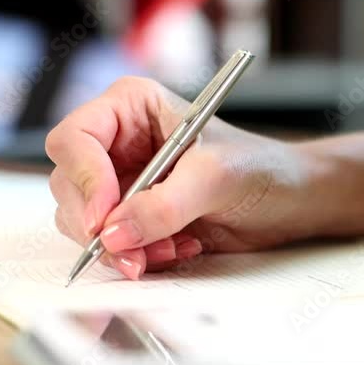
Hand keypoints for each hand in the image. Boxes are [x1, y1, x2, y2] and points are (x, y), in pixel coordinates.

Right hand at [46, 77, 314, 279]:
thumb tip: (114, 232)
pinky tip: (181, 250)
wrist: (292, 200)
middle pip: (71, 187)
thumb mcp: (218, 177)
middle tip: (136, 251)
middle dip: (103, 225)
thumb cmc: (263, 168)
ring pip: (86, 222)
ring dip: (125, 246)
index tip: (104, 218)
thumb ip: (165, 204)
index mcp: (131, 107)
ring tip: (175, 247)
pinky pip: (112, 245)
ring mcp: (122, 182)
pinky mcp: (134, 218)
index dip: (84, 181)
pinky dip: (140, 257)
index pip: (74, 140)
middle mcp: (118, 143)